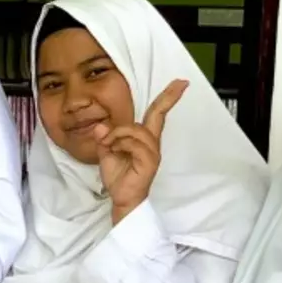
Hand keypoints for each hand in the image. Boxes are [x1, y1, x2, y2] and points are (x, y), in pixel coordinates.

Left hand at [95, 78, 187, 222]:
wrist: (122, 199)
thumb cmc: (118, 177)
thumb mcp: (107, 152)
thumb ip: (105, 138)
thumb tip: (100, 126)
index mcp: (144, 139)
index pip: (156, 114)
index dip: (167, 98)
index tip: (181, 84)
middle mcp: (152, 143)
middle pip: (158, 115)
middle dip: (168, 97)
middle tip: (180, 83)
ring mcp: (152, 152)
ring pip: (137, 130)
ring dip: (119, 134)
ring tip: (109, 144)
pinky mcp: (149, 161)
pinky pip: (135, 144)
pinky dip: (121, 144)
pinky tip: (114, 150)